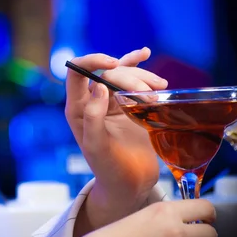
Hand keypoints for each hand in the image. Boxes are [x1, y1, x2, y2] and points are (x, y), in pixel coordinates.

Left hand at [65, 48, 167, 199]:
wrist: (131, 183)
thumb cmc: (109, 169)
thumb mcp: (97, 147)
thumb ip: (93, 117)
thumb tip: (99, 86)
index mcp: (77, 108)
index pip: (76, 73)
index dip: (92, 61)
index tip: (114, 64)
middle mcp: (91, 101)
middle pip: (107, 73)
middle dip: (129, 77)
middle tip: (149, 95)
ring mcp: (110, 101)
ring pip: (122, 74)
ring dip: (141, 76)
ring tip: (159, 90)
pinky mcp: (128, 104)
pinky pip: (131, 78)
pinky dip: (138, 65)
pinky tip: (144, 53)